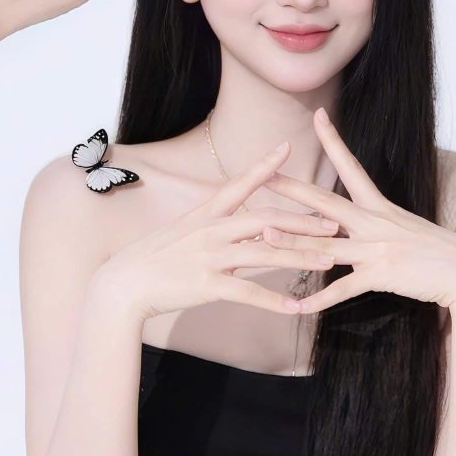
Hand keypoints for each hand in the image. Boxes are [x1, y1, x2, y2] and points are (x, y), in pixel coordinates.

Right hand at [93, 140, 341, 322]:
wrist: (122, 284)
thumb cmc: (152, 258)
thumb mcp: (182, 231)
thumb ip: (213, 226)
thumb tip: (241, 224)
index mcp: (206, 214)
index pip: (240, 184)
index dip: (264, 166)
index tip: (287, 148)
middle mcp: (211, 230)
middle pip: (266, 219)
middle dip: (302, 220)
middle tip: (333, 223)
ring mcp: (209, 256)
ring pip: (264, 254)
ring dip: (300, 257)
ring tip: (328, 261)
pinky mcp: (206, 285)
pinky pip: (247, 293)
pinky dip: (273, 301)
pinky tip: (296, 307)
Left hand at [261, 108, 455, 313]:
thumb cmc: (437, 251)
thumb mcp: (405, 227)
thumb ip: (377, 224)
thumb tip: (353, 223)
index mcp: (379, 206)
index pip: (351, 165)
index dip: (333, 140)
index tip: (318, 116)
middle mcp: (374, 222)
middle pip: (324, 201)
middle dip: (292, 188)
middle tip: (263, 174)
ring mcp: (376, 248)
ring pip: (324, 244)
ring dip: (292, 242)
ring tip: (263, 237)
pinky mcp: (381, 274)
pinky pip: (342, 289)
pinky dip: (319, 299)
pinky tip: (297, 306)